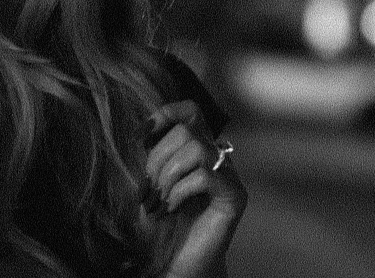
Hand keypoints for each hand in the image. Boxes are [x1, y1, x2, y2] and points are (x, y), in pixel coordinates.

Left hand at [141, 100, 246, 277]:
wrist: (174, 262)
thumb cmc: (159, 222)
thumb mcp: (146, 181)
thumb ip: (148, 153)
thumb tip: (140, 131)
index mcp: (196, 148)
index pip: (190, 111)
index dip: (165, 115)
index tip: (140, 136)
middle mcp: (217, 157)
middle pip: (188, 131)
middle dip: (158, 158)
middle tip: (147, 189)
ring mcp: (229, 176)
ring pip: (197, 149)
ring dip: (168, 175)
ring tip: (158, 200)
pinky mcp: (235, 196)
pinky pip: (206, 175)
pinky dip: (180, 190)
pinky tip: (172, 208)